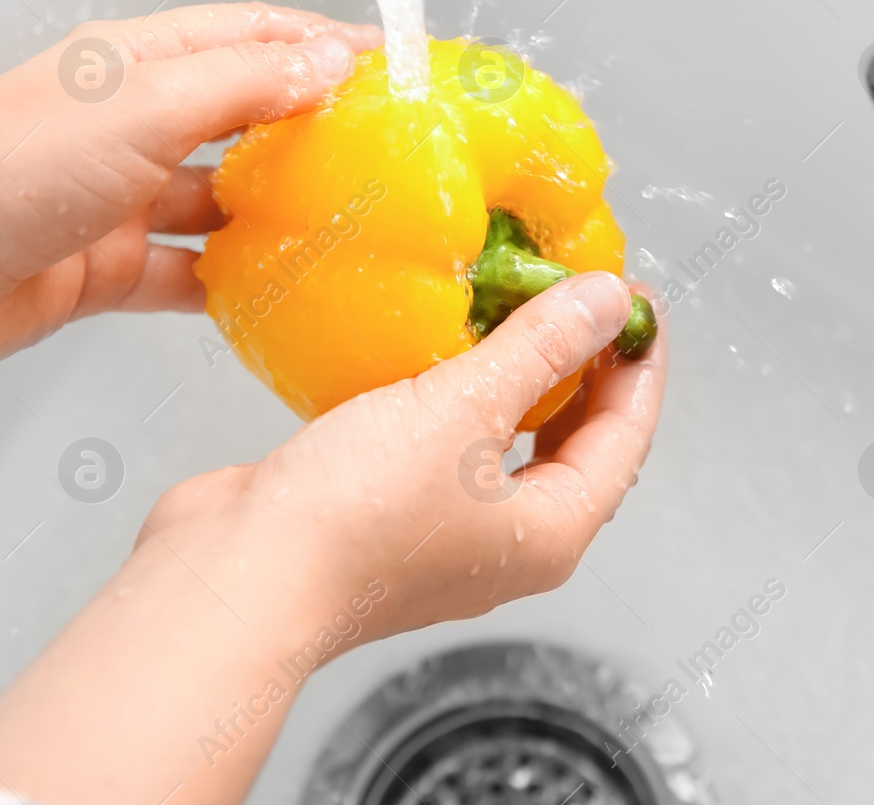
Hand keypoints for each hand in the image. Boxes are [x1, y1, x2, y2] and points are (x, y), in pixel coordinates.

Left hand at [0, 3, 380, 381]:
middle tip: (390, 152)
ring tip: (348, 227)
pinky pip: (193, 274)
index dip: (327, 45)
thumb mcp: (143, 107)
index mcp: (141, 64)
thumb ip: (244, 87)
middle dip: (318, 131)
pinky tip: (278, 292)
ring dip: (282, 215)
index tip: (395, 63)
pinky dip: (236, 283)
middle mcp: (134, 125)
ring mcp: (122, 199)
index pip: (256, 38)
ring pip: (226, 202)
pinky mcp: (109, 269)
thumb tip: (328, 63)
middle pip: (248, 119)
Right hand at [0, 271, 667, 804]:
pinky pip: (450, 441)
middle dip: (586, 366)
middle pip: (576, 440)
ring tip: (521, 306)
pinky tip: (440, 345)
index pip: (627, 435)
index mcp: (552, 531)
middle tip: (585, 295)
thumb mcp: (467, 409)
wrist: (234, 578)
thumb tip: (610, 301)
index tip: (638, 299)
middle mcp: (510, 542)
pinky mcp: (392, 513)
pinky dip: (458, 392)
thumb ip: (541, 347)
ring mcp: (450, 532)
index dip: (639, 361)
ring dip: (520, 376)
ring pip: (510, 439)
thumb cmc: (354, 516)